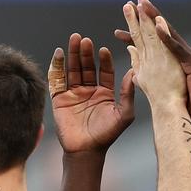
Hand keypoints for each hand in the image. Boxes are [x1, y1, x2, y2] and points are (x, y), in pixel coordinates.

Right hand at [49, 33, 134, 154]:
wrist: (86, 150)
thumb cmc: (107, 135)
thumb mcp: (124, 115)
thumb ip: (128, 94)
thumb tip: (133, 72)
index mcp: (105, 93)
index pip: (105, 71)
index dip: (104, 60)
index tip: (104, 50)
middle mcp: (89, 91)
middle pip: (87, 66)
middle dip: (86, 53)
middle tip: (85, 39)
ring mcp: (74, 93)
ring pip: (73, 69)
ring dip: (73, 54)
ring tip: (74, 39)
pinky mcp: (59, 98)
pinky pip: (57, 79)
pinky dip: (57, 66)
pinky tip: (59, 54)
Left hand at [115, 0, 190, 122]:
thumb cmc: (185, 100)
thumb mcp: (156, 80)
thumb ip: (143, 67)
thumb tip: (131, 56)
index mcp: (168, 58)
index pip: (150, 38)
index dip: (138, 26)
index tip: (127, 14)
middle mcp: (177, 54)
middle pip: (159, 31)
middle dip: (146, 15)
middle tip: (135, 1)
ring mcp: (185, 56)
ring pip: (168, 34)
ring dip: (156, 18)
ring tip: (145, 5)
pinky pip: (177, 48)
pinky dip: (168, 36)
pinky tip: (159, 25)